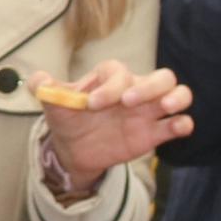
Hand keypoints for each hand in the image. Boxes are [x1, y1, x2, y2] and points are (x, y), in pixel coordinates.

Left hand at [38, 60, 193, 188]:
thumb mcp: (54, 102)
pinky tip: (177, 128)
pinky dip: (183, 124)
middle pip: (161, 76)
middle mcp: (136, 89)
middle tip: (128, 103)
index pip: (119, 73)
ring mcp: (149, 110)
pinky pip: (179, 123)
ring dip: (177, 98)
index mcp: (112, 77)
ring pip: (178, 93)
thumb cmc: (69, 117)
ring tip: (167, 107)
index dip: (108, 87)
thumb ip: (45, 88)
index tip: (91, 104)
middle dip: (149, 87)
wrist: (76, 148)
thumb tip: (37, 80)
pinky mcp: (155, 132)